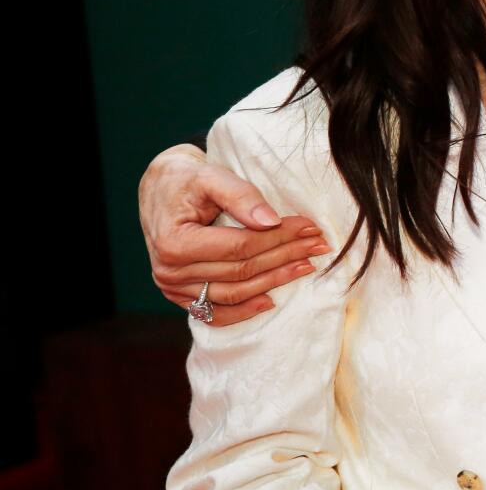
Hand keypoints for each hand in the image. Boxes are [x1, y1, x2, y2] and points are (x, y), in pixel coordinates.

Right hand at [141, 144, 328, 324]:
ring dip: (274, 282)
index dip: (280, 238)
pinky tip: (271, 301)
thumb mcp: (211, 176)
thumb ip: (240, 196)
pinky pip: (215, 313)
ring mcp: (172, 288)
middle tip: (319, 245)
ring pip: (234, 293)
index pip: (241, 246)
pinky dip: (244, 311)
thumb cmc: (187, 180)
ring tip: (306, 266)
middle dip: (285, 257)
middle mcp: (169, 271)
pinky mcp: (180, 296)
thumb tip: (272, 222)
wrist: (162, 191)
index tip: (310, 227)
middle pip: (242, 270)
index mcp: (174, 242)